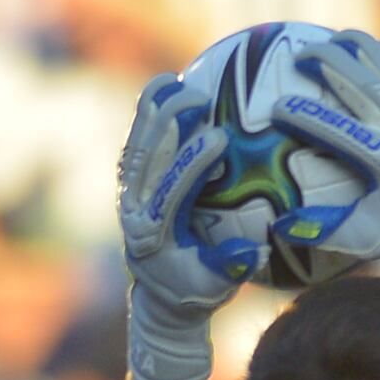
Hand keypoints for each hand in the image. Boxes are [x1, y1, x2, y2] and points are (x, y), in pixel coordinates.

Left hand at [114, 65, 246, 379]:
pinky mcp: (131, 183)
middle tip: (200, 98)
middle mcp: (133, 213)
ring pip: (137, 146)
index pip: (168, 193)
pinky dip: (147, 112)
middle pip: (146, 162)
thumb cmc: (197, 292)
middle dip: (169, 126)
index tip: (218, 137)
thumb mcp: (217, 289)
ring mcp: (128, 195)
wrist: (162, 298)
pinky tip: (165, 82)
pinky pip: (136, 141)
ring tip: (180, 81)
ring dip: (155, 112)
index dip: (190, 164)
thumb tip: (251, 250)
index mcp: (151, 237)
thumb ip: (231, 268)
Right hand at [278, 31, 379, 320]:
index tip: (277, 106)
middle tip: (299, 55)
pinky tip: (367, 46)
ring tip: (328, 40)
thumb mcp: (362, 238)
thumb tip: (279, 227)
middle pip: (363, 85)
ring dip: (358, 48)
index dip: (305, 115)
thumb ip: (321, 232)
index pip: (338, 130)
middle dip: (328, 62)